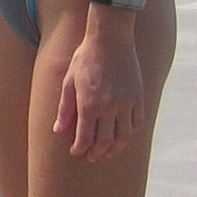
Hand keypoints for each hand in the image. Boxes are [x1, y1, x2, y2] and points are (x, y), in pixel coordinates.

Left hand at [54, 33, 143, 160]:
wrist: (110, 39)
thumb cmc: (85, 58)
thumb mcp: (69, 81)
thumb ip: (64, 108)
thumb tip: (58, 131)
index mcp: (89, 105)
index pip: (85, 138)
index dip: (80, 149)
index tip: (76, 152)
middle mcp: (109, 108)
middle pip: (105, 142)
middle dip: (97, 153)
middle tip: (92, 157)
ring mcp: (126, 104)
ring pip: (124, 137)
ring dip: (115, 148)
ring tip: (108, 152)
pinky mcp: (138, 98)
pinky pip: (137, 123)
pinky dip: (131, 133)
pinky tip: (123, 135)